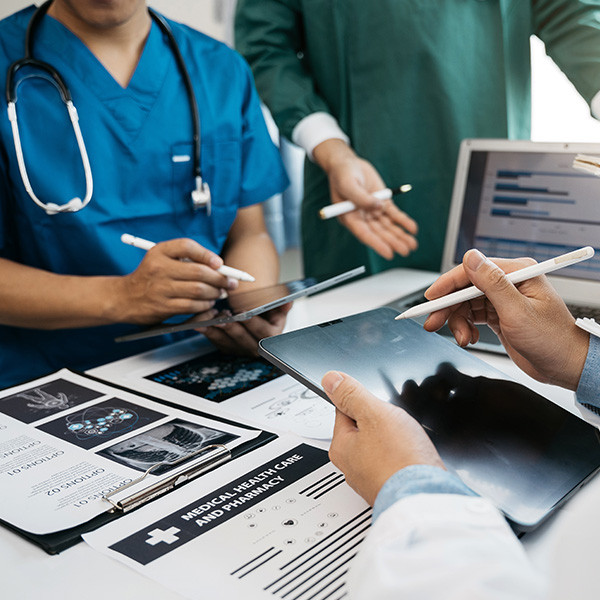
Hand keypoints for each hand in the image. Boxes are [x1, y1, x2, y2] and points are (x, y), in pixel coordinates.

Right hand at [116, 238, 236, 324]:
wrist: (124, 298)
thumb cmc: (151, 277)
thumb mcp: (161, 259)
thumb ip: (186, 259)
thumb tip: (220, 267)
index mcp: (159, 252)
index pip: (187, 246)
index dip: (207, 254)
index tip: (220, 263)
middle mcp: (159, 268)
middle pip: (198, 271)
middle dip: (220, 278)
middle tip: (230, 283)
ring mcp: (160, 288)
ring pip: (198, 290)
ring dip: (215, 293)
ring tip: (219, 293)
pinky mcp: (163, 306)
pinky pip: (192, 306)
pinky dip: (205, 305)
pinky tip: (208, 303)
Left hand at [198, 302, 291, 355]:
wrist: (258, 318)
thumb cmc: (267, 313)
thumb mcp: (278, 308)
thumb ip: (282, 304)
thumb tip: (288, 301)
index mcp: (271, 337)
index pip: (263, 333)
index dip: (253, 323)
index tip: (245, 313)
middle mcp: (257, 347)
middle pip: (244, 340)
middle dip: (233, 328)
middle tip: (224, 317)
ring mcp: (241, 349)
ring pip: (228, 342)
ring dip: (217, 330)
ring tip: (210, 318)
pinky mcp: (228, 349)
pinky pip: (217, 342)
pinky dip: (208, 332)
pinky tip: (201, 323)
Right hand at [313, 140, 417, 258]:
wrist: (347, 164)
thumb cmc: (342, 174)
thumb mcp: (348, 184)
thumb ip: (361, 198)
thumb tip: (378, 207)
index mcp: (350, 217)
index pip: (365, 234)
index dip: (377, 244)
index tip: (388, 253)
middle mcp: (362, 217)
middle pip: (379, 233)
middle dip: (393, 242)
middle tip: (405, 251)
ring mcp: (373, 211)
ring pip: (388, 226)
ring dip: (400, 235)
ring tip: (412, 245)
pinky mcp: (383, 203)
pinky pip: (394, 215)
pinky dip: (404, 221)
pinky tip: (412, 228)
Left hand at [323, 371, 443, 505]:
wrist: (427, 499)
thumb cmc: (401, 462)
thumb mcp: (374, 414)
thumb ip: (351, 394)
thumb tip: (330, 379)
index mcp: (340, 447)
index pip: (344, 409)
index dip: (364, 401)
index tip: (377, 405)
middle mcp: (351, 466)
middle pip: (364, 427)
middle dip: (382, 421)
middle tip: (396, 426)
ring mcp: (371, 478)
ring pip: (381, 445)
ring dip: (395, 439)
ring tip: (407, 443)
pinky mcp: (390, 486)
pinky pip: (394, 461)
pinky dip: (404, 456)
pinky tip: (413, 457)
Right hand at [423, 249, 589, 389]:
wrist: (565, 366)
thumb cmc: (553, 340)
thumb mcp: (518, 311)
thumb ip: (492, 283)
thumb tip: (471, 258)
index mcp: (517, 273)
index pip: (472, 271)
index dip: (447, 285)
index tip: (431, 298)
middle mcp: (508, 283)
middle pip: (464, 289)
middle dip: (448, 308)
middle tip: (433, 323)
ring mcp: (503, 299)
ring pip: (465, 304)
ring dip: (458, 322)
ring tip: (463, 338)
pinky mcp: (499, 315)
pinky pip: (471, 316)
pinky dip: (466, 328)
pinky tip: (471, 338)